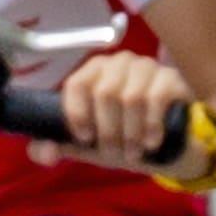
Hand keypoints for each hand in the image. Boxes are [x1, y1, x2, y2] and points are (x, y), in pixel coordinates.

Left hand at [50, 47, 198, 171]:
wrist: (164, 140)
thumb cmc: (121, 134)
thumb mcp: (87, 144)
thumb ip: (60, 146)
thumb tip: (44, 152)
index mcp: (93, 71)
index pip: (76, 84)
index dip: (77, 113)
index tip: (85, 138)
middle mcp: (118, 63)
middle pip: (105, 93)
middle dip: (108, 131)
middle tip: (114, 153)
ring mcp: (146, 67)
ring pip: (131, 98)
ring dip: (131, 133)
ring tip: (133, 153)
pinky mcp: (170, 77)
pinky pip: (156, 98)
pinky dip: (151, 126)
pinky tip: (151, 143)